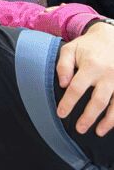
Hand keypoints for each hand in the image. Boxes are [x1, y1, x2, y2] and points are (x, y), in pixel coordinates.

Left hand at [56, 20, 113, 134]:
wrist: (111, 37)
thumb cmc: (87, 46)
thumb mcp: (70, 49)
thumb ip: (63, 66)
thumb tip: (62, 85)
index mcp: (91, 65)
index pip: (76, 88)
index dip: (68, 103)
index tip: (61, 114)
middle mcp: (108, 74)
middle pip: (98, 101)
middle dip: (88, 117)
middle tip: (79, 129)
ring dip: (108, 121)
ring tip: (98, 132)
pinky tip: (111, 124)